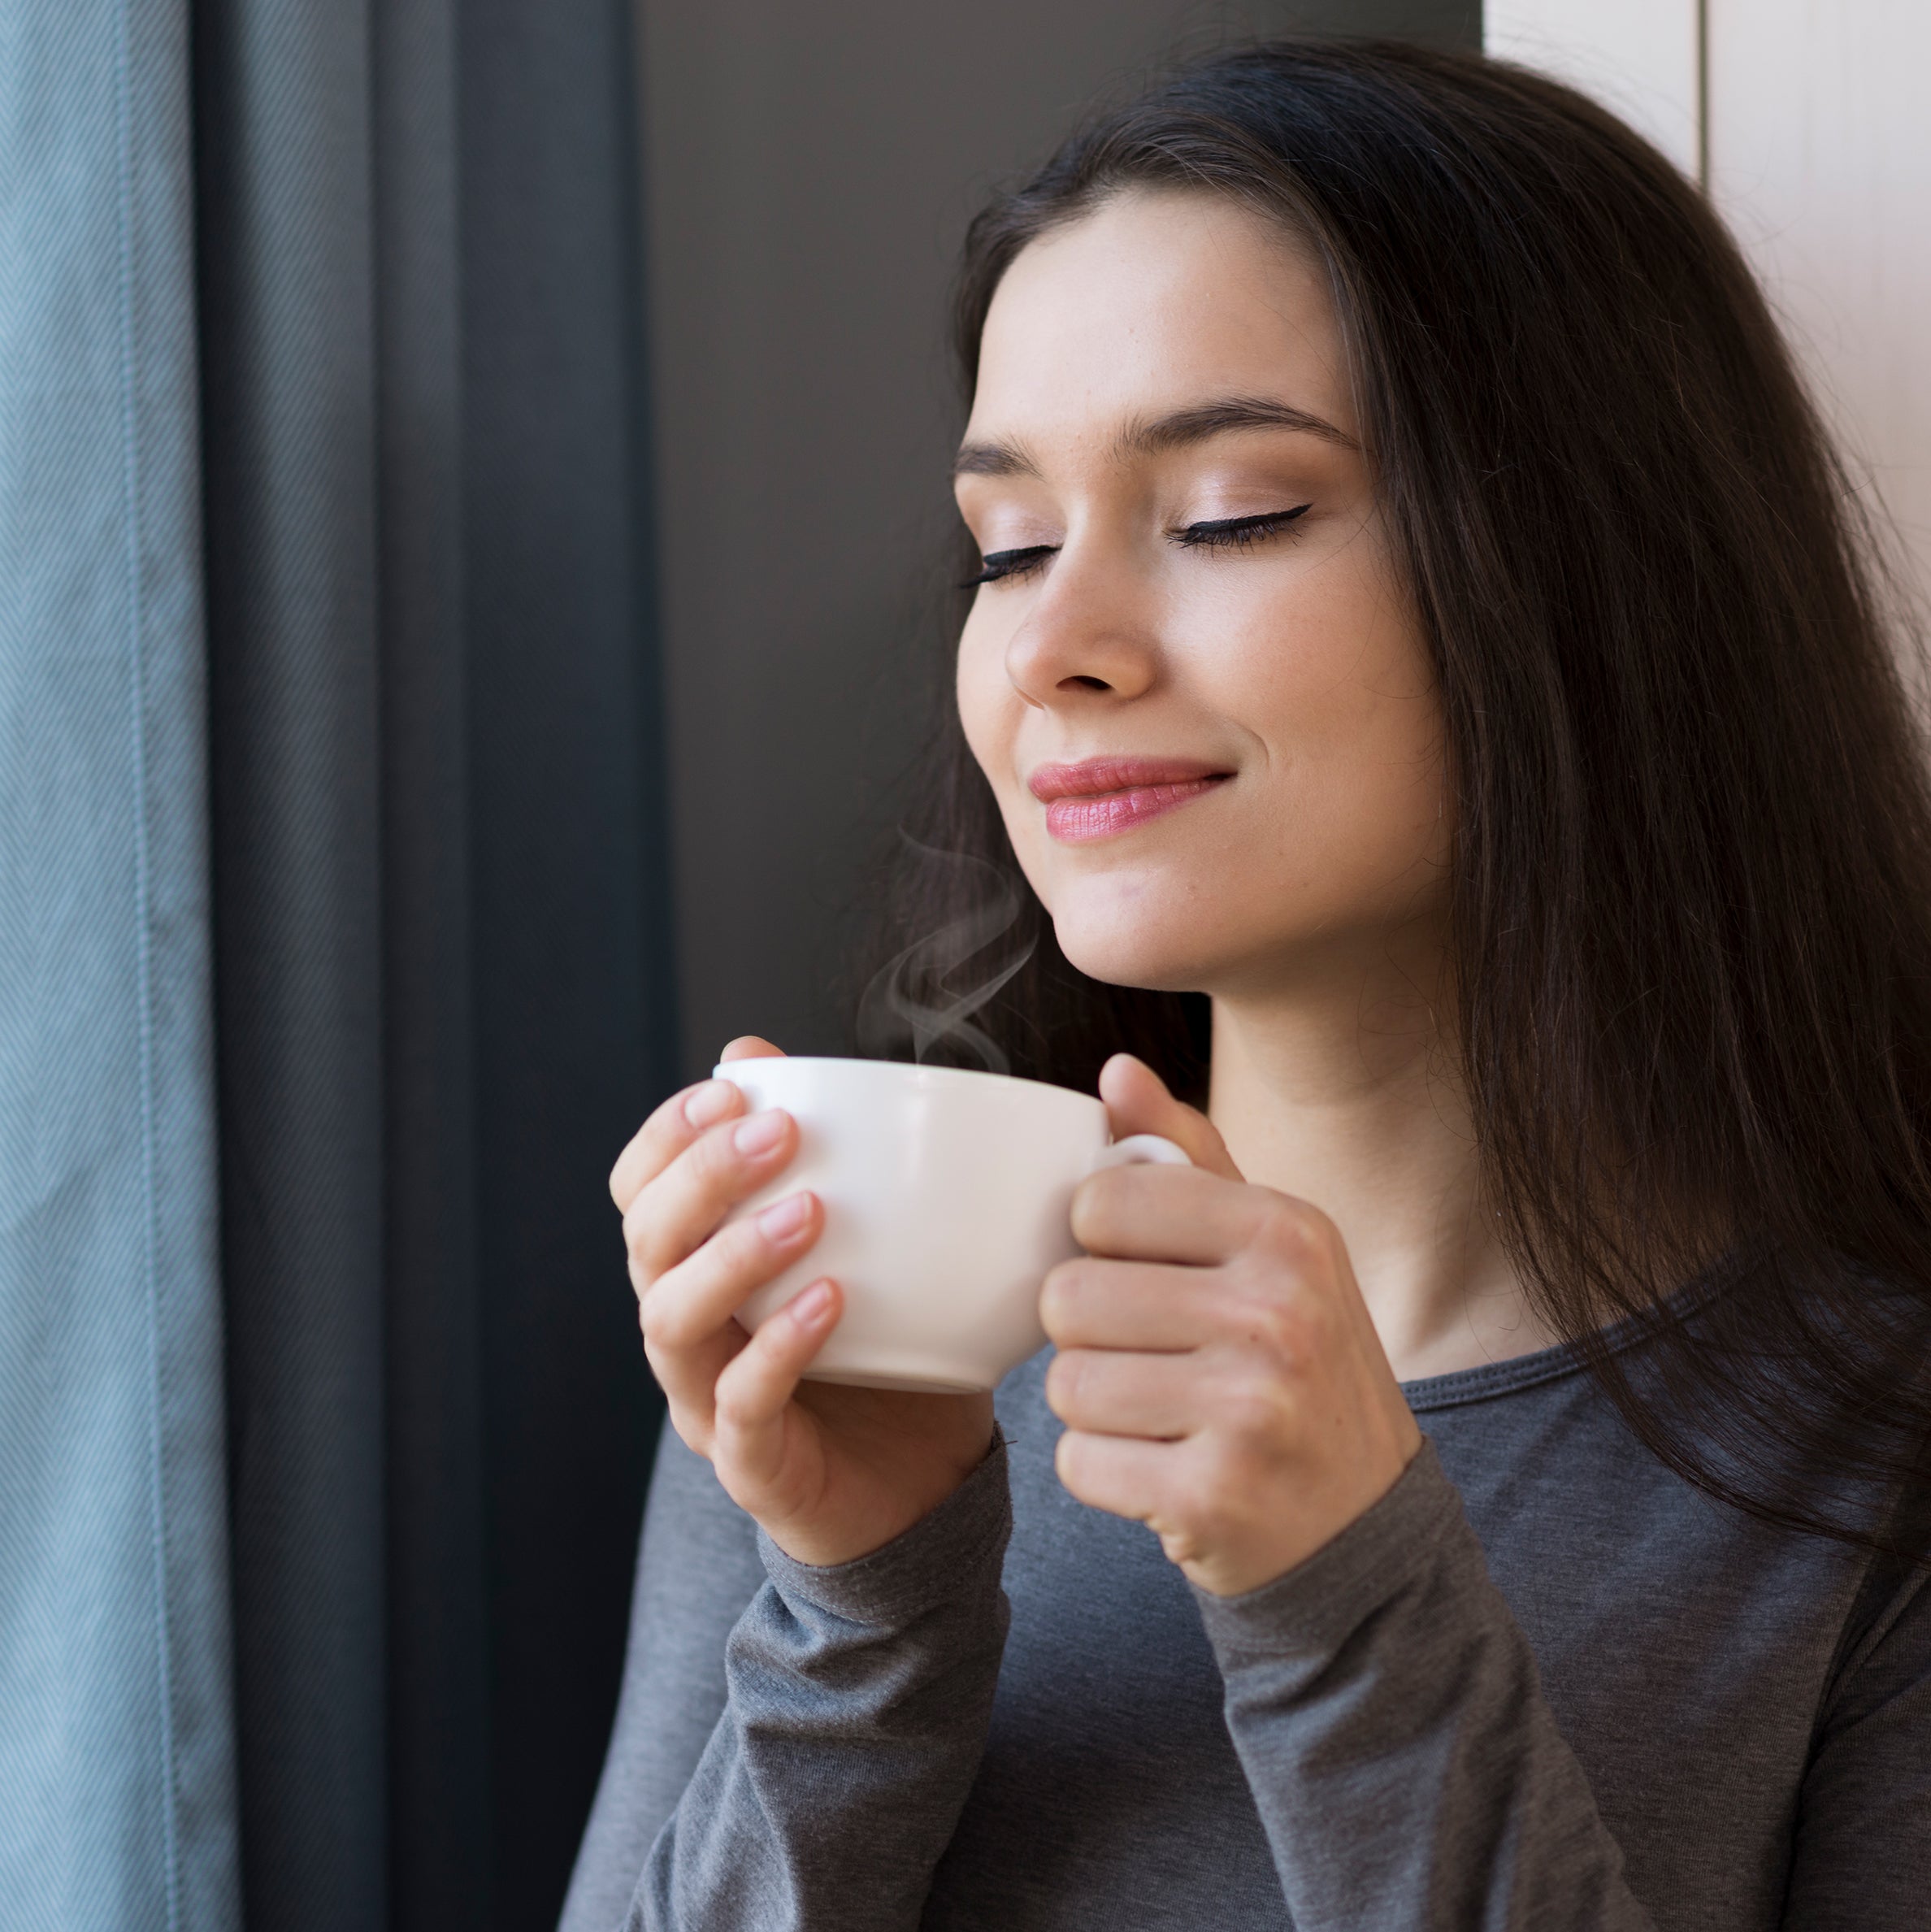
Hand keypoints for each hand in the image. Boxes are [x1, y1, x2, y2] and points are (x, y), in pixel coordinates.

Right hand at [611, 1036, 994, 1567]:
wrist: (922, 1490)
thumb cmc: (887, 1350)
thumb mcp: (868, 1243)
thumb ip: (821, 1153)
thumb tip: (758, 1050)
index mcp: (695, 1267)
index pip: (639, 1192)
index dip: (666, 1137)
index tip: (730, 1088)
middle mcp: (685, 1330)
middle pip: (646, 1244)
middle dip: (702, 1177)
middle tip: (779, 1132)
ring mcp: (707, 1401)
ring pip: (671, 1321)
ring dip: (732, 1255)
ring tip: (809, 1211)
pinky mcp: (752, 1465)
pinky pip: (741, 1405)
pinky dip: (777, 1348)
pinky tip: (830, 1301)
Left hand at [1040, 1054, 1422, 1596]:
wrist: (1364, 1524)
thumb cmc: (1296, 1364)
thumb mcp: (1269, 1246)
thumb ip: (1187, 1154)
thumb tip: (1117, 1071)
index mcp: (1287, 1231)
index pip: (1102, 1201)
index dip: (1098, 1244)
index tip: (1146, 1274)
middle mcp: (1279, 1312)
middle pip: (1068, 1297)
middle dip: (1088, 1334)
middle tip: (1152, 1357)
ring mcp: (1252, 1409)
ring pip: (1066, 1384)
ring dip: (1094, 1406)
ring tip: (1161, 1411)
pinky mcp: (1215, 1496)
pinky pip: (1080, 1463)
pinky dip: (1105, 1472)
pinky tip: (1164, 1467)